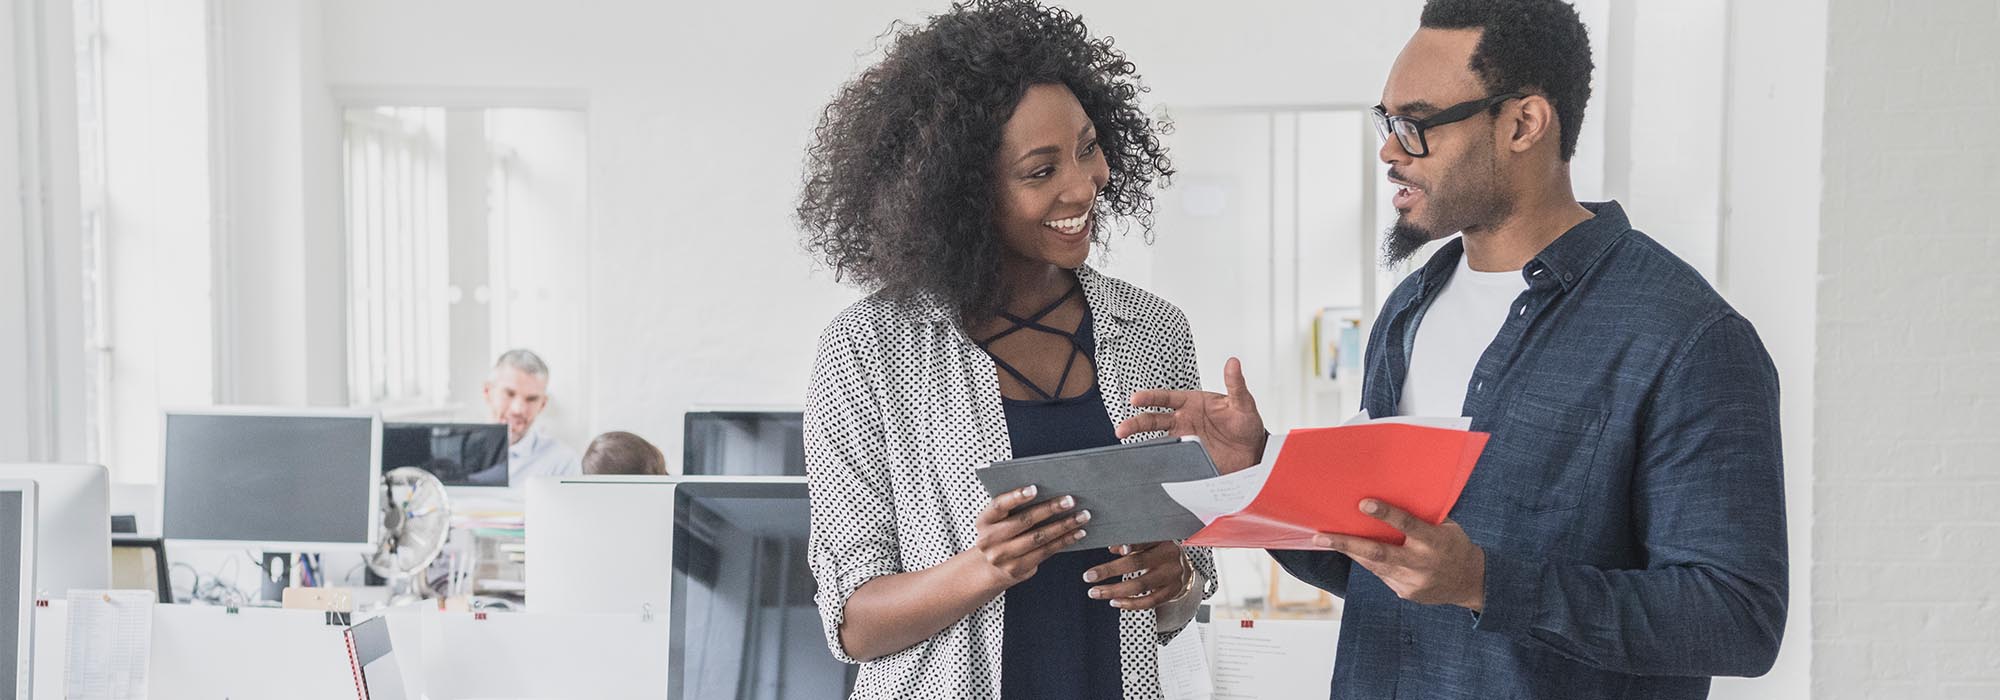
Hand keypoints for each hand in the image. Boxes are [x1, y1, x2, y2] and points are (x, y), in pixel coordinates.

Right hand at [968, 485, 1090, 589]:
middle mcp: (990, 540)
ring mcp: (1003, 557)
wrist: (990, 567)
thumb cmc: (1000, 534)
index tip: (1034, 488)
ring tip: (1082, 516)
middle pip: (1024, 521)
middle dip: (1049, 509)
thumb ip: (1014, 507)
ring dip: (1063, 526)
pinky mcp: (1018, 569)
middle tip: (1070, 500)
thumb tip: (1049, 489)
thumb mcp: (998, 520)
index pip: (999, 505)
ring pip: (1039, 538)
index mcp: (984, 521)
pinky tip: (1077, 533)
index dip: (1016, 496)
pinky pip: (1046, 552)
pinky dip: (1064, 541)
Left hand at [1080, 541, 1189, 610]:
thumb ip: (1133, 543)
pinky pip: (1150, 601)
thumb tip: (1112, 547)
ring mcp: (1173, 575)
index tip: (1113, 548)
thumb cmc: (1159, 551)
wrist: (1185, 566)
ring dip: (1115, 591)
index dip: (1130, 544)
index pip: (1144, 541)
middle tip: (1088, 576)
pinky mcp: (1173, 592)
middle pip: (1137, 564)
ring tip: (1095, 592)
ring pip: (1141, 585)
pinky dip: (1131, 604)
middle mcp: (1169, 556)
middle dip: (1110, 570)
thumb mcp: (1149, 542)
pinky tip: (1114, 602)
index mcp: (1162, 539)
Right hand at [1116, 357, 1269, 472]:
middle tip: (1122, 428)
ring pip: (1155, 438)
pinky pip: (1168, 456)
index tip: (1136, 399)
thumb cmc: (1246, 424)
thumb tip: (1233, 363)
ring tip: (1125, 442)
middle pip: (1154, 419)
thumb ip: (1235, 384)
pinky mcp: (1187, 457)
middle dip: (1136, 423)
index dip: (1150, 397)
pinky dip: (1156, 459)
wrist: (1253, 453)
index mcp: (1193, 403)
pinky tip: (1145, 460)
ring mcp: (1184, 439)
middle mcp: (1184, 420)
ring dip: (1140, 440)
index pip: (1166, 397)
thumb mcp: (1243, 403)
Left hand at [1312, 499, 1485, 611]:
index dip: (1386, 514)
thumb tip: (1394, 493)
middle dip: (1347, 544)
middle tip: (1321, 536)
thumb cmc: (1455, 545)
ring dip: (1350, 552)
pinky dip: (1366, 562)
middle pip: (1379, 553)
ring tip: (1326, 540)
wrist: (1470, 583)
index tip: (1363, 503)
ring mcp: (1412, 581)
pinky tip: (1353, 552)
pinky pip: (1380, 575)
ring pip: (1374, 565)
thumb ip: (1424, 515)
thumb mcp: (1448, 527)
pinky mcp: (1405, 592)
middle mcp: (1421, 563)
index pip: (1408, 526)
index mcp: (1434, 542)